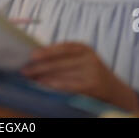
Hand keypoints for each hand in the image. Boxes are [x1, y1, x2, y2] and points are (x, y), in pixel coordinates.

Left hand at [21, 42, 138, 111]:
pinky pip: (69, 85)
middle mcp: (88, 57)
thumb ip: (64, 56)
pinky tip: (44, 86)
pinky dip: (55, 85)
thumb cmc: (90, 71)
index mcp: (83, 48)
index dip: (46, 51)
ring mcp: (91, 72)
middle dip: (40, 66)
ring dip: (44, 77)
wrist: (114, 89)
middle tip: (24, 70)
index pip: (62, 48)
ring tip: (31, 79)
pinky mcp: (91, 86)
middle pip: (60, 62)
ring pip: (62, 74)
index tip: (31, 55)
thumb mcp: (80, 59)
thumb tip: (37, 56)